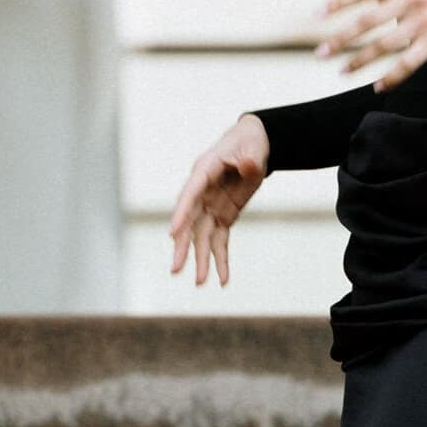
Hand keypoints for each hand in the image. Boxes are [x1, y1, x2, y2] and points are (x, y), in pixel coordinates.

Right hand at [168, 115, 268, 288]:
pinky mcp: (223, 216)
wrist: (253, 145)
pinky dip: (221, 259)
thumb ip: (251, 159)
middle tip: (176, 269)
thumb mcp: (253, 147)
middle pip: (189, 222)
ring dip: (201, 260)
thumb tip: (249, 166)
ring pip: (202, 237)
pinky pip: (220, 240)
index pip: (189, 194)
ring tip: (200, 283)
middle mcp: (202, 192)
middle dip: (182, 246)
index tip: (172, 234)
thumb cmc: (249, 143)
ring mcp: (211, 206)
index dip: (181, 214)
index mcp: (204, 171)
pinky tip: (223, 280)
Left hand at [316, 0, 426, 87]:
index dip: (337, 2)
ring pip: (383, 45)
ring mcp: (421, 21)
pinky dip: (391, 77)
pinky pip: (407, 63)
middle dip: (340, 39)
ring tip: (343, 72)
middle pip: (366, 22)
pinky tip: (378, 86)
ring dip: (360, 61)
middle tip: (321, 53)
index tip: (316, 14)